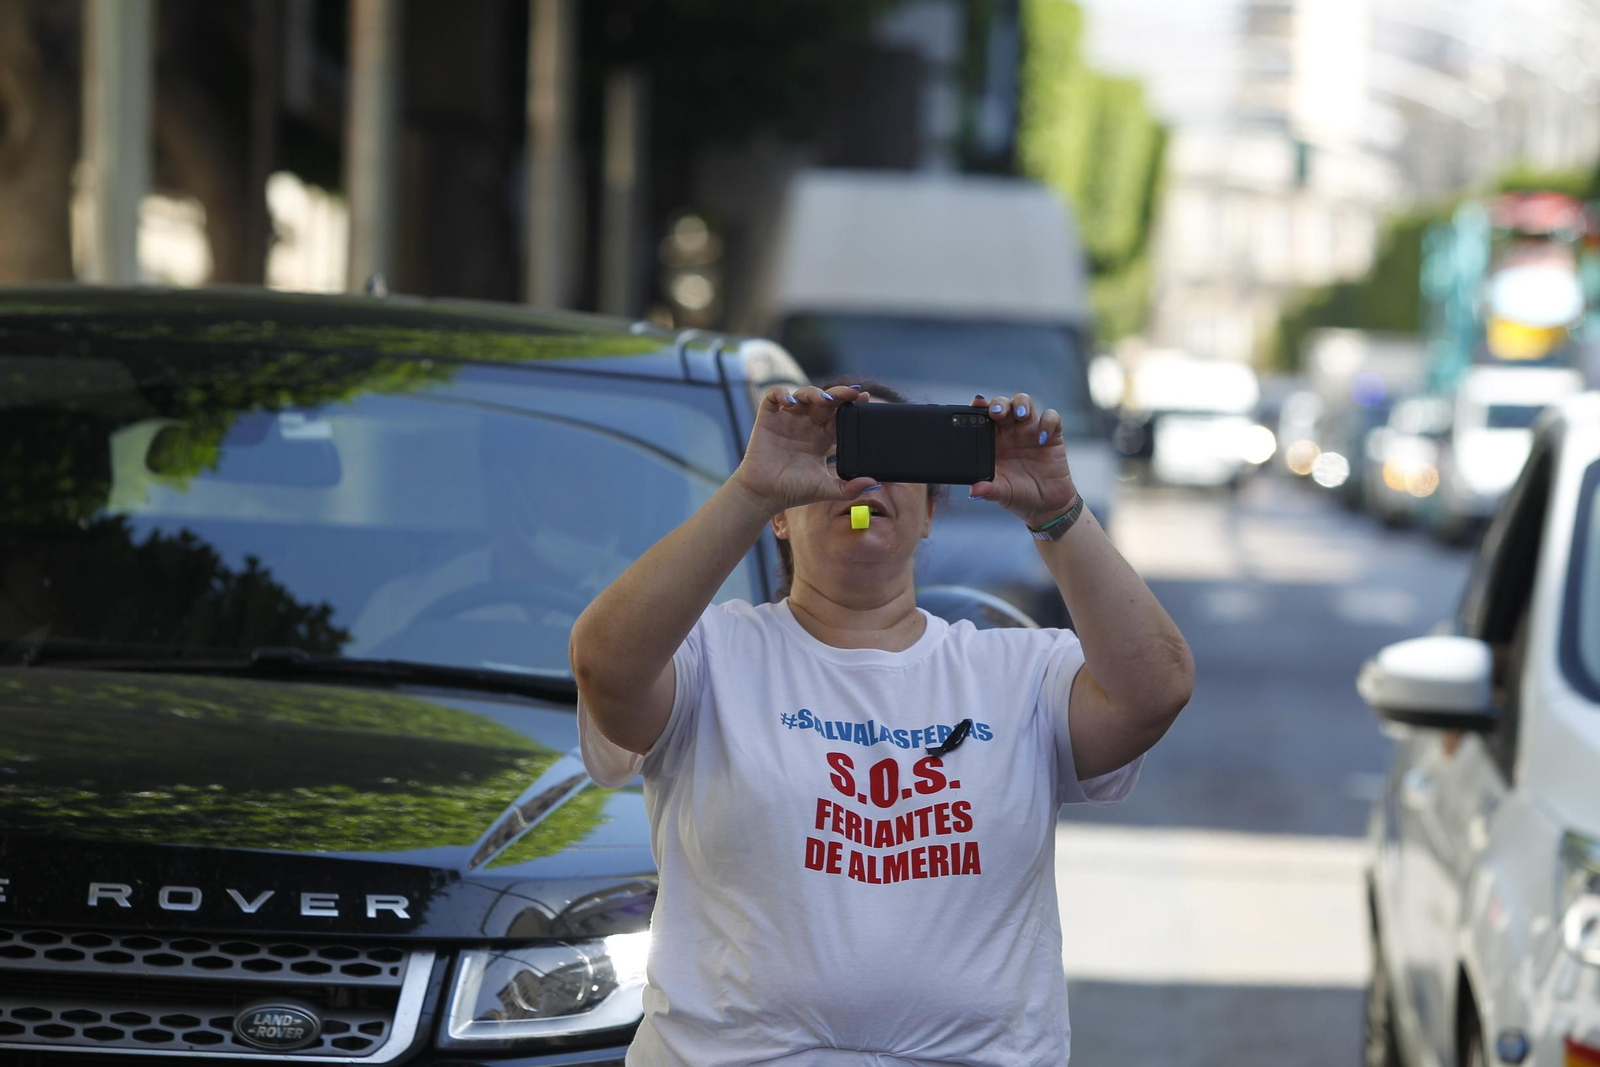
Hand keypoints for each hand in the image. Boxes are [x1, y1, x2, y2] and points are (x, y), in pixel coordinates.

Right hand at [732, 385, 879, 512]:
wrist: (765, 496)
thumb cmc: (793, 492)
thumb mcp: (826, 489)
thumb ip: (850, 488)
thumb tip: (873, 484)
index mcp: (822, 438)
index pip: (839, 415)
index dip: (851, 404)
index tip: (865, 398)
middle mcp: (806, 425)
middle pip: (824, 401)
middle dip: (838, 394)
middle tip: (851, 393)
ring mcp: (787, 420)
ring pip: (802, 395)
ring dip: (813, 392)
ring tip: (823, 399)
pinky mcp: (768, 419)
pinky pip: (773, 398)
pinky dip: (780, 394)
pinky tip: (789, 401)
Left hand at [968, 392, 1079, 528]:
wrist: (1046, 505)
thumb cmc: (1020, 496)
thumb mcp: (1002, 493)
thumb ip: (989, 490)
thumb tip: (974, 492)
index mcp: (994, 442)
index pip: (984, 417)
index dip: (980, 407)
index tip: (976, 405)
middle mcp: (1011, 432)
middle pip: (1004, 405)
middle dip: (1000, 403)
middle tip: (997, 412)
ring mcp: (1031, 431)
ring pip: (1025, 403)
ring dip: (1021, 404)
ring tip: (1021, 415)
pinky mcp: (1052, 436)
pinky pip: (1052, 418)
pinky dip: (1048, 423)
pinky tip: (1043, 438)